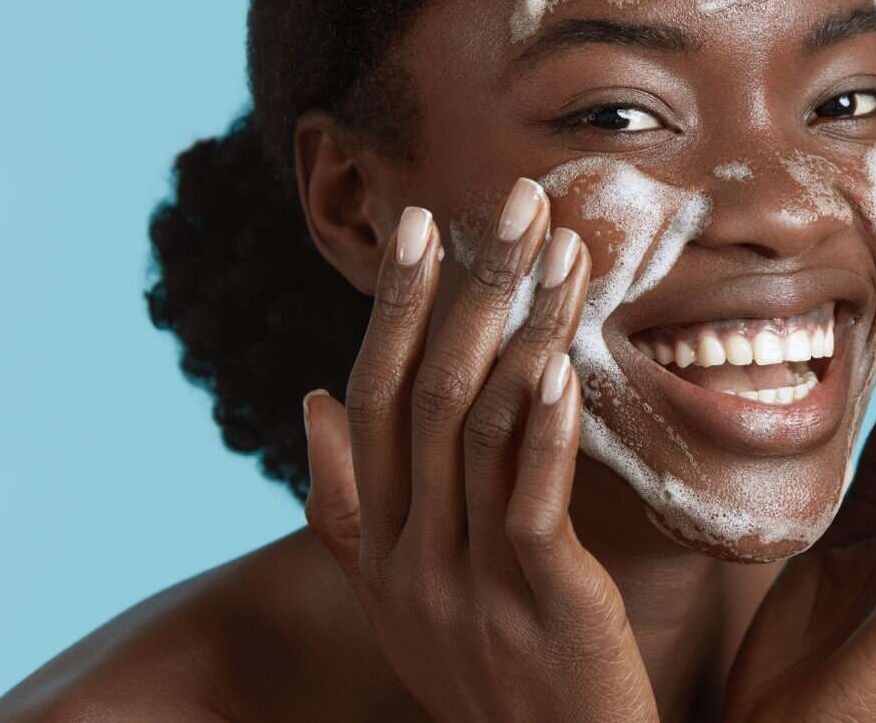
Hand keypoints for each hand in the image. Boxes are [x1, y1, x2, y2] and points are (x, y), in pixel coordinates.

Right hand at [300, 178, 658, 722]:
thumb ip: (351, 506)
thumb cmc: (487, 675)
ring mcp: (472, 585)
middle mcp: (413, 559)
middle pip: (428, 397)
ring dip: (523, 331)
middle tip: (510, 200)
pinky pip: (533, 504)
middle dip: (470, 289)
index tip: (422, 225)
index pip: (373, 402)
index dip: (399, 310)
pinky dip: (545, 429)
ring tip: (560, 253)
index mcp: (380, 546)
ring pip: (484, 433)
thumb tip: (315, 401)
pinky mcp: (543, 607)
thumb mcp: (398, 598)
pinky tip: (561, 364)